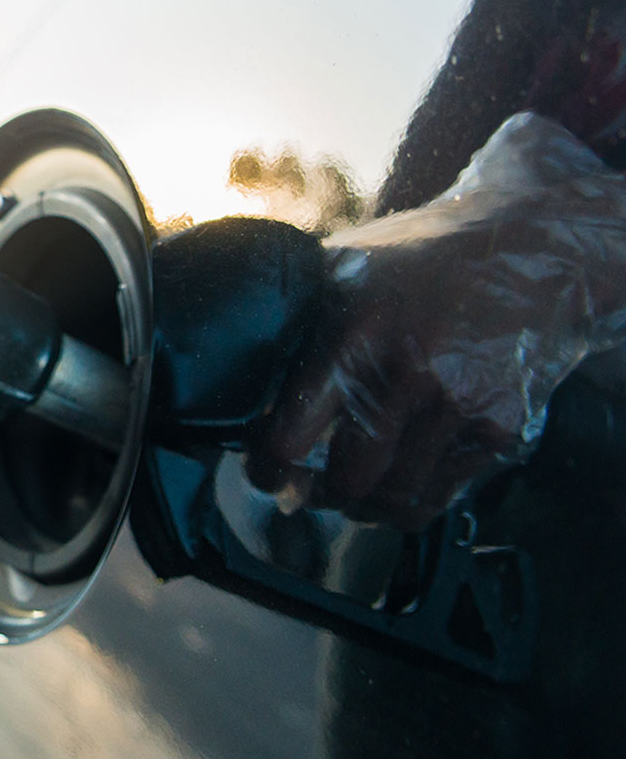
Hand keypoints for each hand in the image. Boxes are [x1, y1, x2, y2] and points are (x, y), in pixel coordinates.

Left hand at [252, 114, 625, 527]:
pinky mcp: (500, 428)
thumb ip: (294, 317)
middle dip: (312, 494)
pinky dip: (407, 502)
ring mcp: (461, 404)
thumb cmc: (421, 261)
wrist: (528, 251)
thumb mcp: (343, 269)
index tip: (260, 467)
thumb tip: (231, 366)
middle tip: (296, 488)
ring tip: (341, 493)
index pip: (292, 434)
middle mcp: (410, 374)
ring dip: (358, 508)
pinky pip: (440, 497)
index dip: (267, 464)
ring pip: (394, 500)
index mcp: (355, 333)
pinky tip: (390, 481)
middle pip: (346, 482)